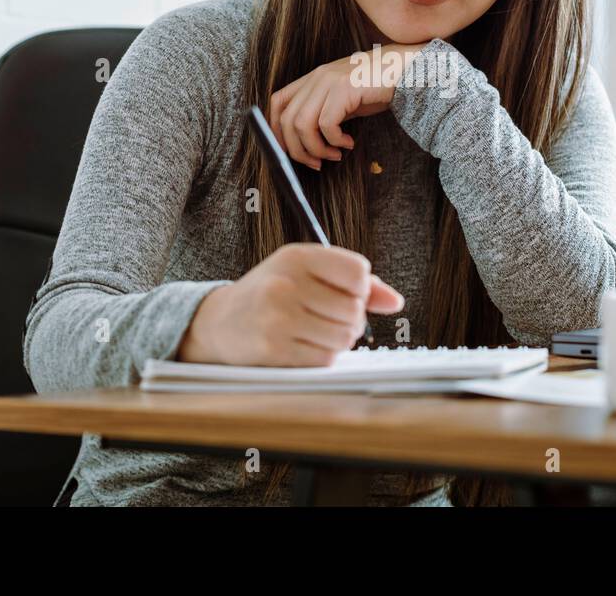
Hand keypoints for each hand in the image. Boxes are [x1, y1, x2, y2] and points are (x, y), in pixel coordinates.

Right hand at [177, 243, 404, 365]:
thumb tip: (395, 302)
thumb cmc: (271, 293)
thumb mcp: (305, 273)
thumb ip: (353, 283)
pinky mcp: (274, 348)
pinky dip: (324, 356)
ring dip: (339, 340)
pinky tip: (305, 345)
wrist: (219, 321)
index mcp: (297, 256)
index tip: (345, 293)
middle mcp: (287, 283)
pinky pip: (326, 358)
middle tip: (330, 318)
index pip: (358, 272)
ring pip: (344, 337)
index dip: (360, 288)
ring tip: (319, 332)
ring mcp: (279, 317)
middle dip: (351, 319)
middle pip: (355, 310)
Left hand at [269, 43, 424, 169]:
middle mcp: (316, 77)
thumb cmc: (380, 86)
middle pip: (287, 119)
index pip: (277, 102)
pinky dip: (335, 141)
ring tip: (334, 156)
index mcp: (313, 78)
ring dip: (316, 149)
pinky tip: (349, 144)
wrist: (408, 68)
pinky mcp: (344, 89)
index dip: (276, 130)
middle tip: (315, 164)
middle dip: (297, 149)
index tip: (289, 152)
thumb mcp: (346, 99)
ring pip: (302, 124)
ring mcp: (329, 81)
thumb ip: (326, 111)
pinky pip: (327, 124)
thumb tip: (310, 142)